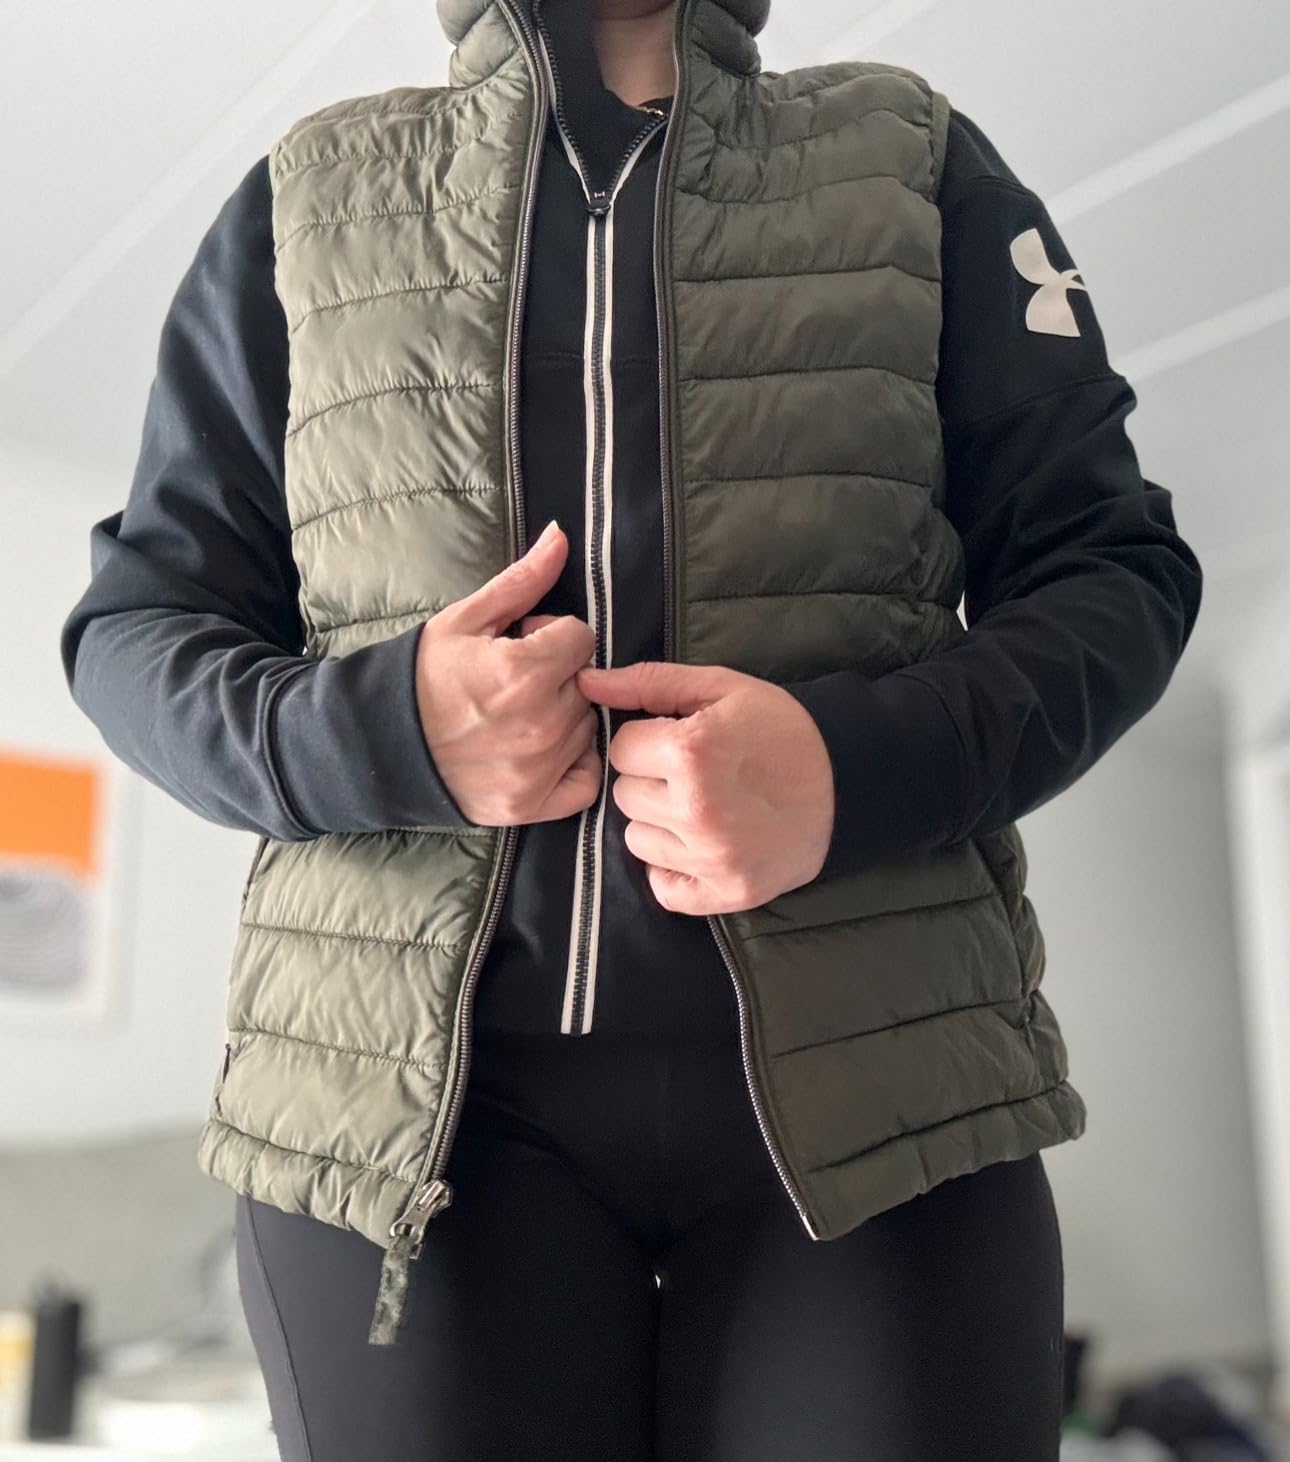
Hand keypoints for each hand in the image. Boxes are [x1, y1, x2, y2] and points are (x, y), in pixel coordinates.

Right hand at [415, 521, 601, 824]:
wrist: (378, 744)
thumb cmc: (420, 677)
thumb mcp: (464, 620)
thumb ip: (522, 582)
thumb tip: (561, 537)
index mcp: (524, 671)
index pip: (581, 637)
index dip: (552, 635)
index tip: (522, 645)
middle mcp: (540, 723)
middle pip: (586, 682)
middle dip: (558, 674)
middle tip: (514, 682)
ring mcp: (538, 769)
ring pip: (586, 726)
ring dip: (564, 717)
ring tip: (517, 715)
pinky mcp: (532, 805)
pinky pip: (586, 780)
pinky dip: (574, 764)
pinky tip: (541, 750)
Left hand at [575, 661, 835, 913]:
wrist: (848, 781)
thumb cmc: (781, 728)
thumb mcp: (720, 689)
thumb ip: (648, 682)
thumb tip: (585, 681)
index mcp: (691, 752)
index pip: (621, 748)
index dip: (648, 740)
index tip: (680, 740)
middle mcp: (696, 810)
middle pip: (624, 795)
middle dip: (651, 780)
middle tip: (694, 774)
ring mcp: (711, 858)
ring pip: (637, 840)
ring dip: (659, 823)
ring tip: (702, 806)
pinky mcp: (726, 893)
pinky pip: (663, 888)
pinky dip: (674, 870)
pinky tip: (702, 844)